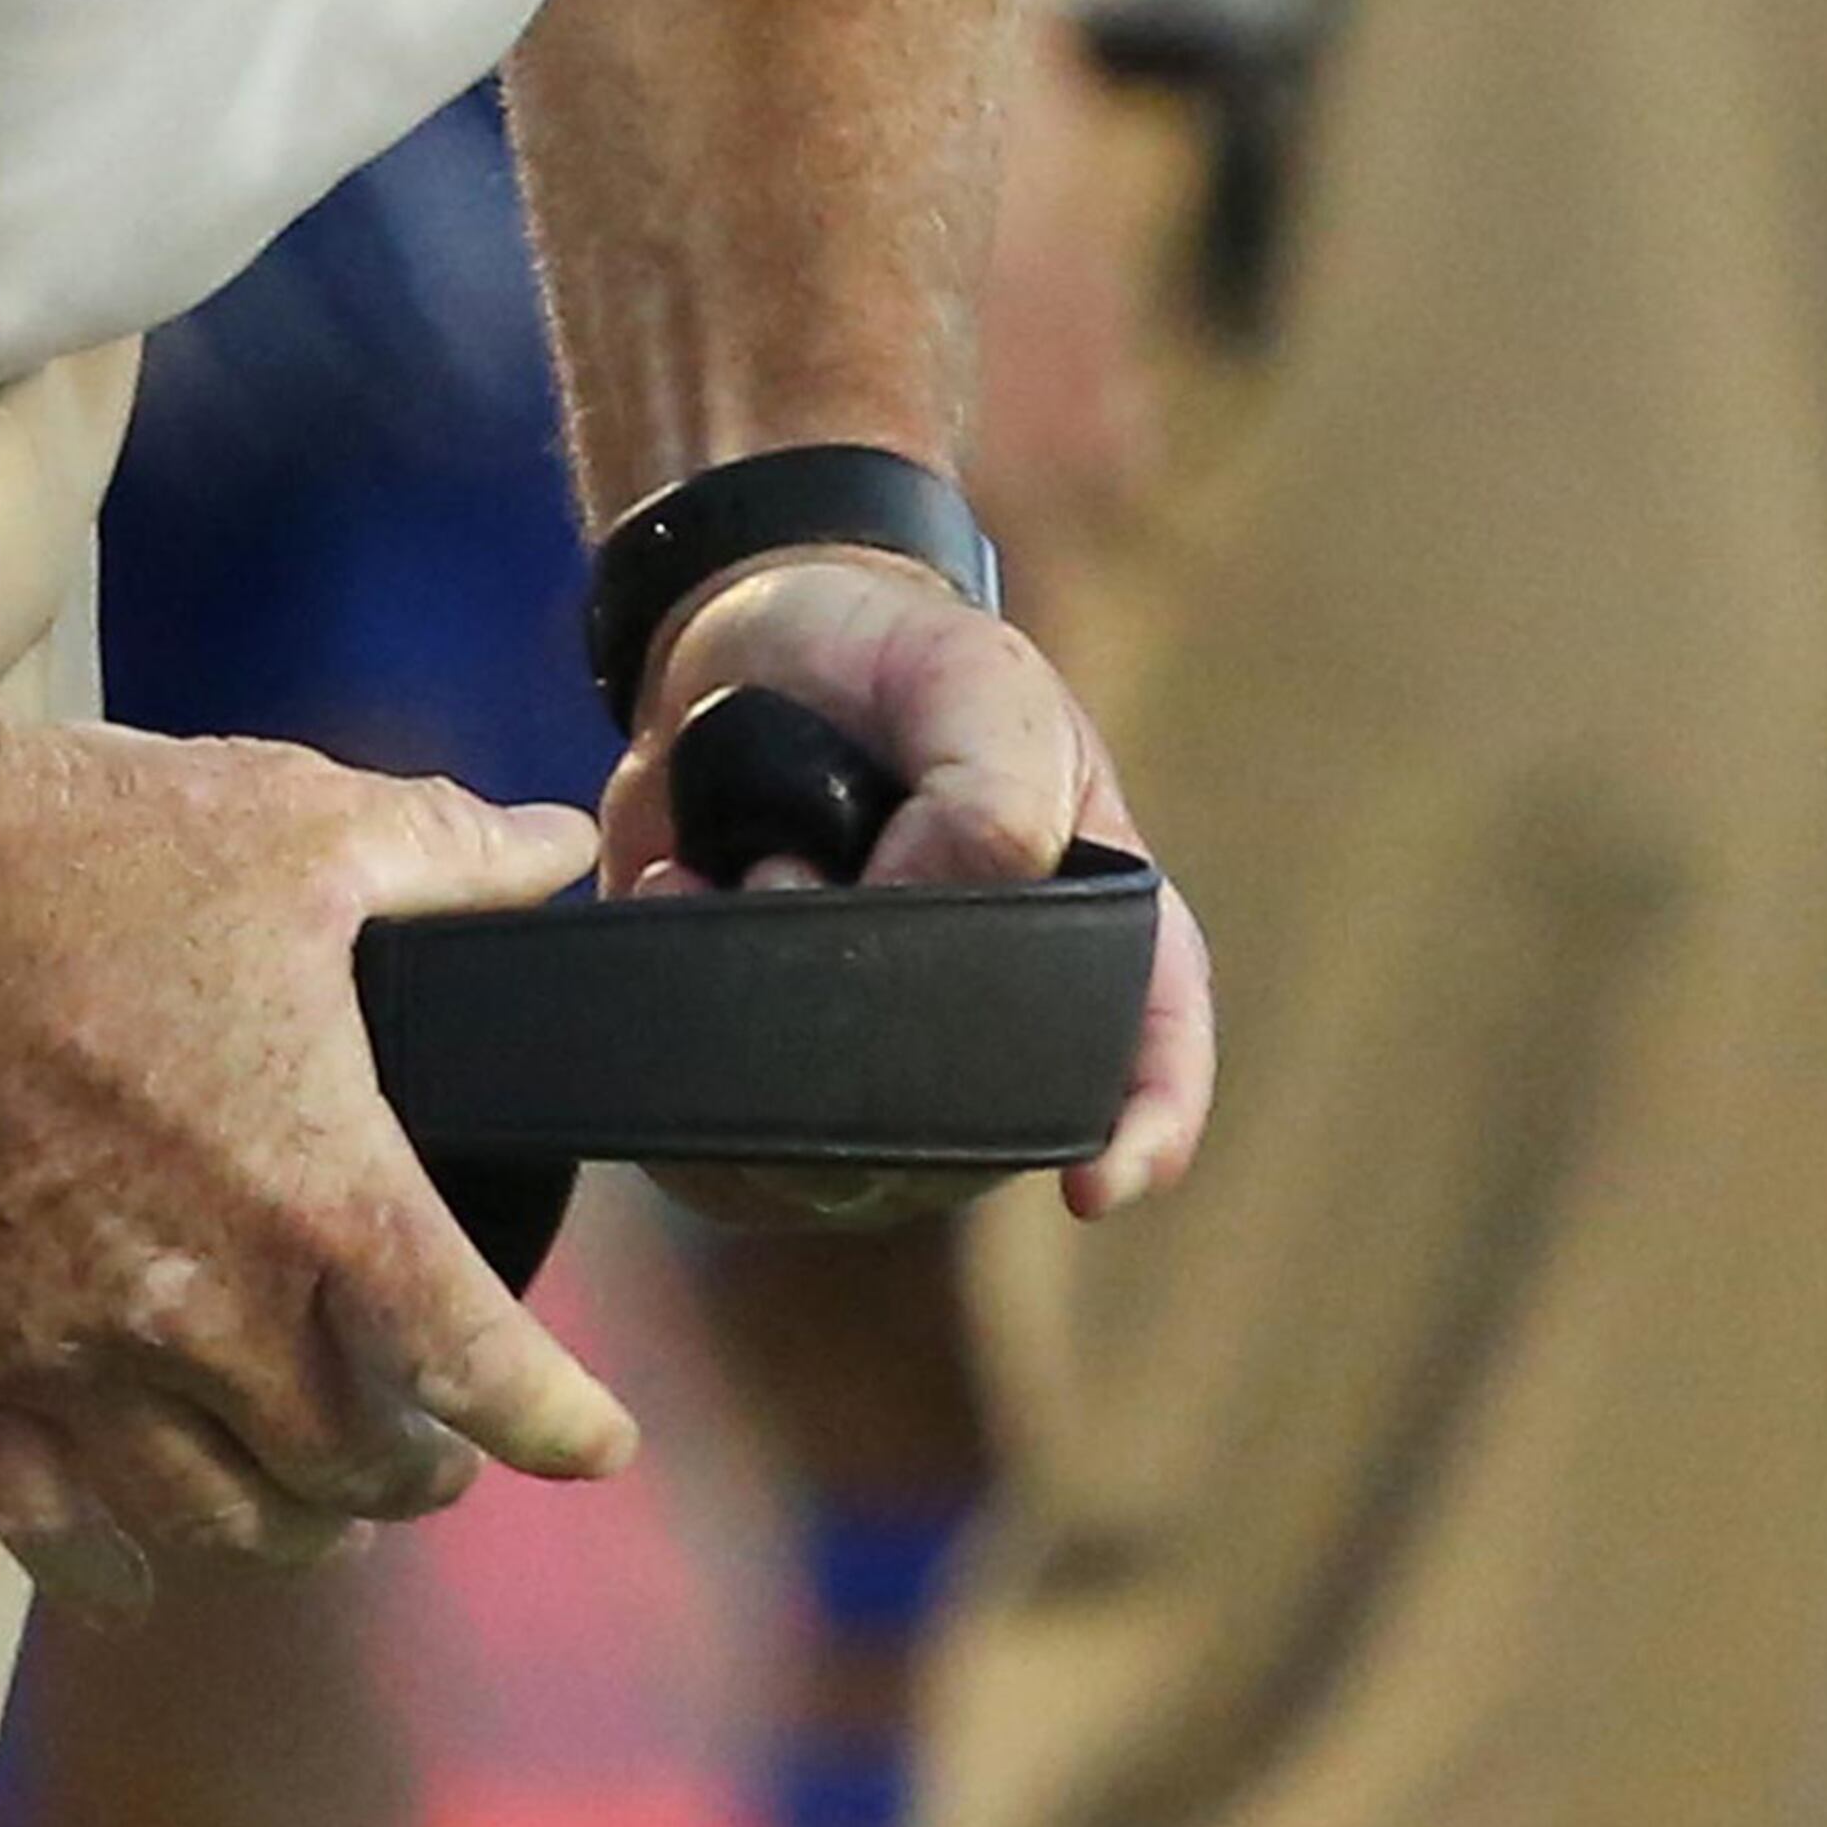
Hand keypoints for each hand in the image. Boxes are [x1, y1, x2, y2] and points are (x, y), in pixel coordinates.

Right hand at [0, 708, 637, 1610]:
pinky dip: (107, 1565)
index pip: (480, 1362)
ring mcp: (77, 1350)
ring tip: (310, 1509)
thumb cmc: (88, 846)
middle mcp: (213, 1306)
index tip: (598, 1446)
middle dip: (413, 1471)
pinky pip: (45, 1520)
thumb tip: (555, 850)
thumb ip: (447, 856)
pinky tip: (134, 1572)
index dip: (559, 1423)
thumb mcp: (303, 823)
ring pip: (215, 1520)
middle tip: (430, 1448)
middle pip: (349, 1464)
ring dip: (285, 1527)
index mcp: (324, 1191)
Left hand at [600, 544, 1213, 1225]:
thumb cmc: (882, 652)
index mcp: (1084, 913)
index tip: (1095, 1186)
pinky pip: (722, 1142)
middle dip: (876, 1038)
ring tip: (743, 856)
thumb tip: (919, 929)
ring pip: (835, 1150)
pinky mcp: (761, 1066)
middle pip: (969, 1128)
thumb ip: (988, 803)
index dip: (1148, 1124)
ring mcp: (871, 1052)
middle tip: (795, 868)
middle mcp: (988, 1010)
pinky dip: (684, 1036)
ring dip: (767, 1017)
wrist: (730, 640)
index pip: (1153, 1041)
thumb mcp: (967, 680)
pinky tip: (673, 892)